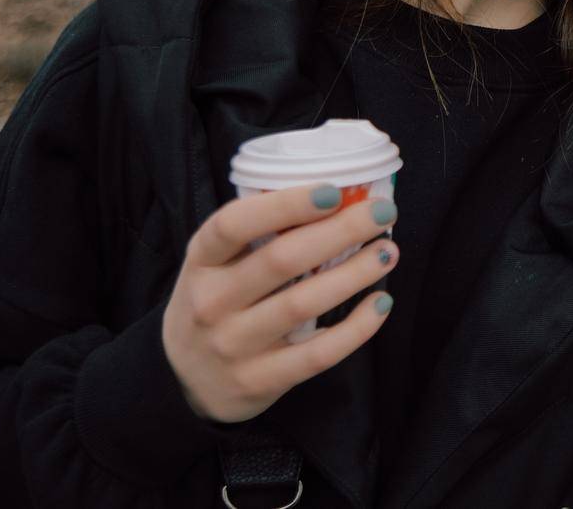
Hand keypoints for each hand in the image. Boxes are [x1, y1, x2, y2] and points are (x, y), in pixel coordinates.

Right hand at [160, 183, 398, 422]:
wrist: (183, 381)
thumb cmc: (215, 303)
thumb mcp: (216, 265)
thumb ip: (258, 236)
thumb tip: (338, 200)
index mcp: (201, 261)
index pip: (233, 224)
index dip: (285, 205)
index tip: (333, 192)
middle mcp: (211, 302)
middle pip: (281, 260)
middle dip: (340, 232)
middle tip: (382, 213)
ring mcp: (234, 345)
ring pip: (303, 303)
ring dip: (355, 274)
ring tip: (388, 251)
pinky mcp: (259, 381)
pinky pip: (317, 354)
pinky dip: (356, 328)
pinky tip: (380, 303)